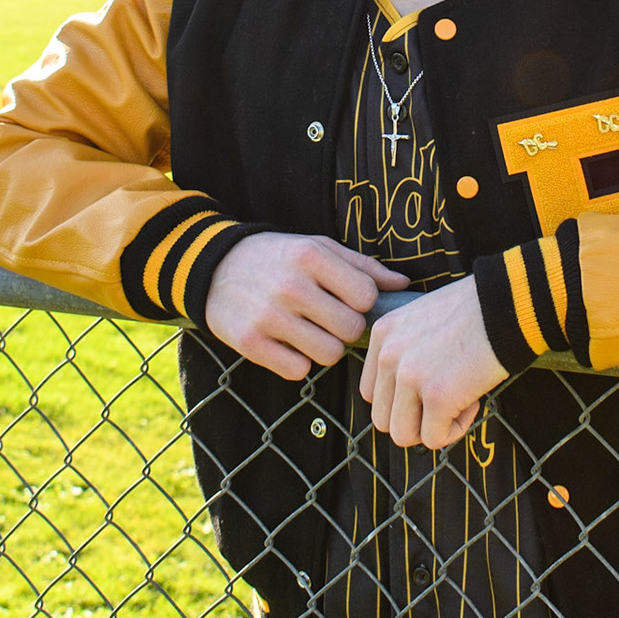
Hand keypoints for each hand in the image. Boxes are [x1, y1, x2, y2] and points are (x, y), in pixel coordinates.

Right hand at [205, 232, 407, 380]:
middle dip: (346, 328)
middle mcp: (291, 286)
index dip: (361, 301)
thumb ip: (362, 267)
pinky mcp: (250, 343)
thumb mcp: (318, 247)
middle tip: (329, 318)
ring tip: (310, 331)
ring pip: (329, 354)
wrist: (214, 267)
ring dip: (325, 347)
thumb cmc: (278, 258)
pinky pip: (298, 370)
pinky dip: (298, 361)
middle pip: (351, 329)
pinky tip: (288, 343)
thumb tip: (404, 286)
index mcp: (311, 257)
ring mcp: (269, 317)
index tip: (346, 298)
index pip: (365, 296)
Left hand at [360, 277, 507, 449]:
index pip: (371, 391)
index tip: (432, 386)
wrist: (510, 303)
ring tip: (459, 401)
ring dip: (431, 428)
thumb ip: (407, 350)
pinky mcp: (437, 396)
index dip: (402, 399)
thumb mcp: (424, 319)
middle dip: (415, 418)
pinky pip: (434, 439)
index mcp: (383, 334)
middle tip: (447, 398)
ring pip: (402, 434)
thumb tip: (409, 397)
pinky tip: (473, 402)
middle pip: (383, 418)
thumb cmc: (477, 310)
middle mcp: (389, 355)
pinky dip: (456, 429)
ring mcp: (410, 377)